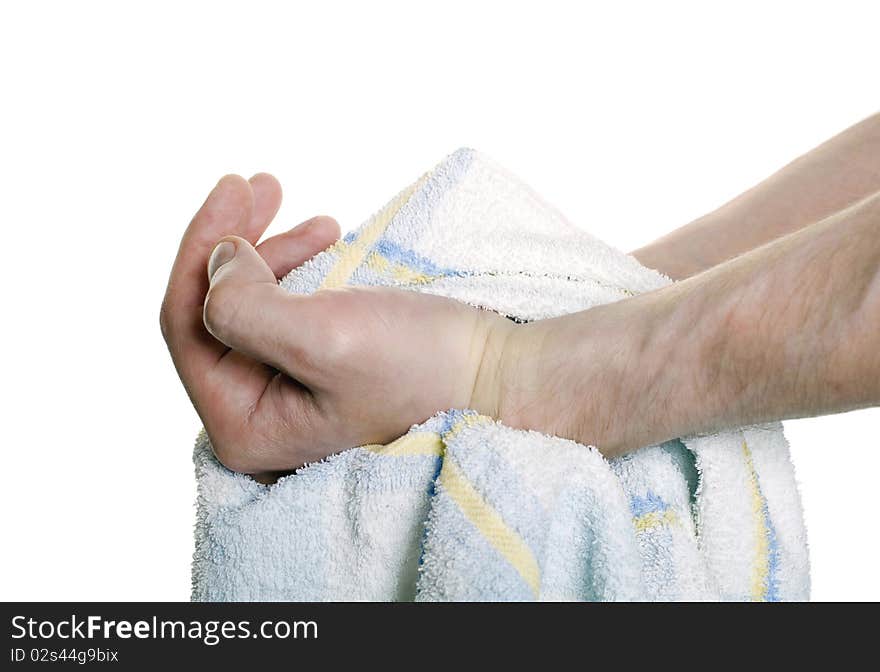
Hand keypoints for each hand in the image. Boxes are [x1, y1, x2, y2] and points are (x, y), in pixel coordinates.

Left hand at [161, 175, 512, 480]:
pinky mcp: (315, 373)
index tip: (235, 188)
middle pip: (212, 313)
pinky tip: (322, 243)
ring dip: (269, 251)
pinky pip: (281, 311)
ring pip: (247, 306)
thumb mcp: (323, 337)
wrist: (498, 374)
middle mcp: (256, 417)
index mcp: (245, 425)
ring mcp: (285, 396)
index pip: (189, 327)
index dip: (203, 251)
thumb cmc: (424, 367)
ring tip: (312, 219)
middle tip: (262, 184)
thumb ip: (245, 306)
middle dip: (234, 242)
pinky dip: (294, 270)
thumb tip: (218, 261)